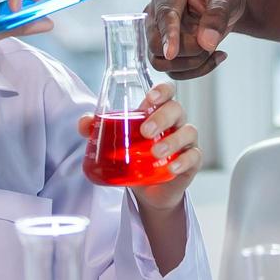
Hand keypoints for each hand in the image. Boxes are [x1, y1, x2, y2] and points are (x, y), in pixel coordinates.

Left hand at [77, 83, 201, 211]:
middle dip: (162, 117)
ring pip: (188, 131)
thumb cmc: (135, 156)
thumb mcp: (116, 142)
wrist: (147, 190)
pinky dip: (184, 161)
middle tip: (146, 131)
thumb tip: (85, 123)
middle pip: (176, 109)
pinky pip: (194, 156)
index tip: (150, 98)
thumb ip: (99, 130)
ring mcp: (185, 141)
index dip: (162, 90)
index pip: (167, 91)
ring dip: (172, 140)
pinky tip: (172, 168)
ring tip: (155, 152)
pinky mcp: (191, 162)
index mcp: (157, 111)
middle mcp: (175, 122)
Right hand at [145, 0, 245, 78]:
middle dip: (187, 52)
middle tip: (211, 44)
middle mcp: (155, 14)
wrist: (222, 1)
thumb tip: (206, 41)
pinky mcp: (165, 51)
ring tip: (214, 48)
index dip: (168, 35)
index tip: (171, 53)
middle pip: (156, 45)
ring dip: (192, 64)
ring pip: (162, 63)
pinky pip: (174, 71)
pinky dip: (197, 70)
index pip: (163, 17)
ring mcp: (158, 34)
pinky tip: (216, 56)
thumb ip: (218, 15)